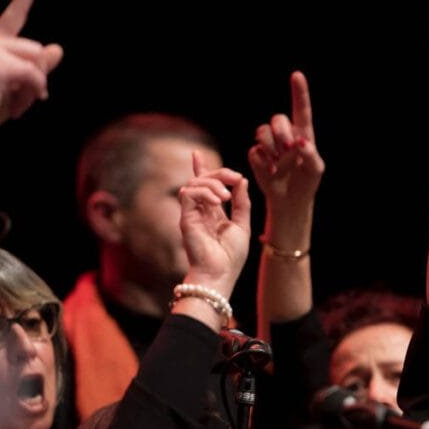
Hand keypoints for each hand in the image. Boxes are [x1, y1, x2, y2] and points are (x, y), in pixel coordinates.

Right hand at [0, 0, 62, 148]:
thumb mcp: (17, 88)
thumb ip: (36, 69)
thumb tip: (57, 48)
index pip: (14, 14)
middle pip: (38, 51)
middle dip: (38, 81)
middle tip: (20, 102)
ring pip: (38, 64)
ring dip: (35, 90)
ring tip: (16, 105)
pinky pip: (34, 76)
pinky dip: (32, 95)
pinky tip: (16, 109)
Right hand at [180, 152, 251, 288]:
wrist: (220, 274)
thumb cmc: (231, 256)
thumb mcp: (242, 225)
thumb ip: (242, 203)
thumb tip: (241, 180)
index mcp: (211, 213)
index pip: (204, 186)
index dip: (201, 168)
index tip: (197, 154)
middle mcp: (199, 212)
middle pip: (201, 180)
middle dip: (218, 173)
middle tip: (234, 178)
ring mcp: (190, 214)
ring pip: (194, 184)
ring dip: (212, 183)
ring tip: (226, 197)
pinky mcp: (185, 218)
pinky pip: (188, 193)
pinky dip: (204, 192)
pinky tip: (217, 201)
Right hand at [248, 70, 323, 225]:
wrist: (290, 199)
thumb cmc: (307, 182)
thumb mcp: (315, 170)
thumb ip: (311, 155)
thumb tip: (301, 142)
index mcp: (302, 134)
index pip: (301, 109)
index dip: (299, 92)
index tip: (297, 76)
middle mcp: (285, 135)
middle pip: (277, 119)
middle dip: (281, 132)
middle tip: (288, 148)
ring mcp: (269, 144)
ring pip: (262, 132)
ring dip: (271, 147)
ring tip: (279, 162)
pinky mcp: (257, 155)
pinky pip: (255, 150)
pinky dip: (263, 161)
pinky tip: (272, 171)